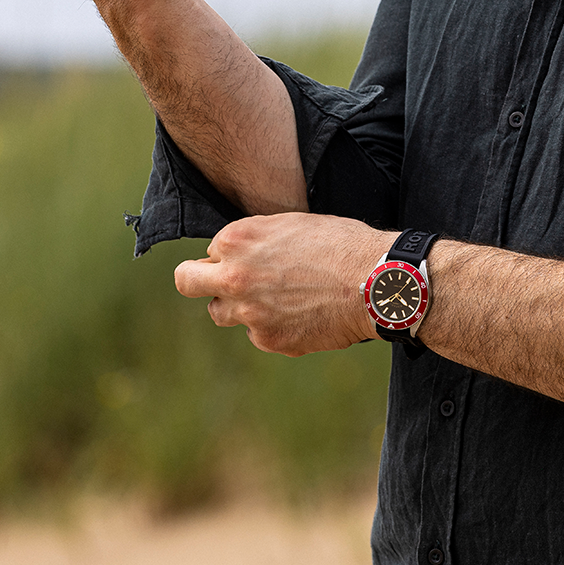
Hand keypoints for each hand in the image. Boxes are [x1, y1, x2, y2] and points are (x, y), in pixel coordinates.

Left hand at [173, 213, 390, 355]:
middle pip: (188, 282)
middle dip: (197, 280)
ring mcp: (249, 312)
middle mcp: (234, 276)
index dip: (231, 255)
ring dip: (238, 307)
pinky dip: (274, 326)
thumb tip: (237, 253)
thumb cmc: (342, 244)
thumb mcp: (293, 225)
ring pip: (221, 313)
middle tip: (218, 283)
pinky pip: (258, 334)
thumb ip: (257, 239)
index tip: (250, 258)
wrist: (375, 282)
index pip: (211, 251)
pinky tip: (303, 314)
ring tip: (275, 299)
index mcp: (238, 240)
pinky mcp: (269, 339)